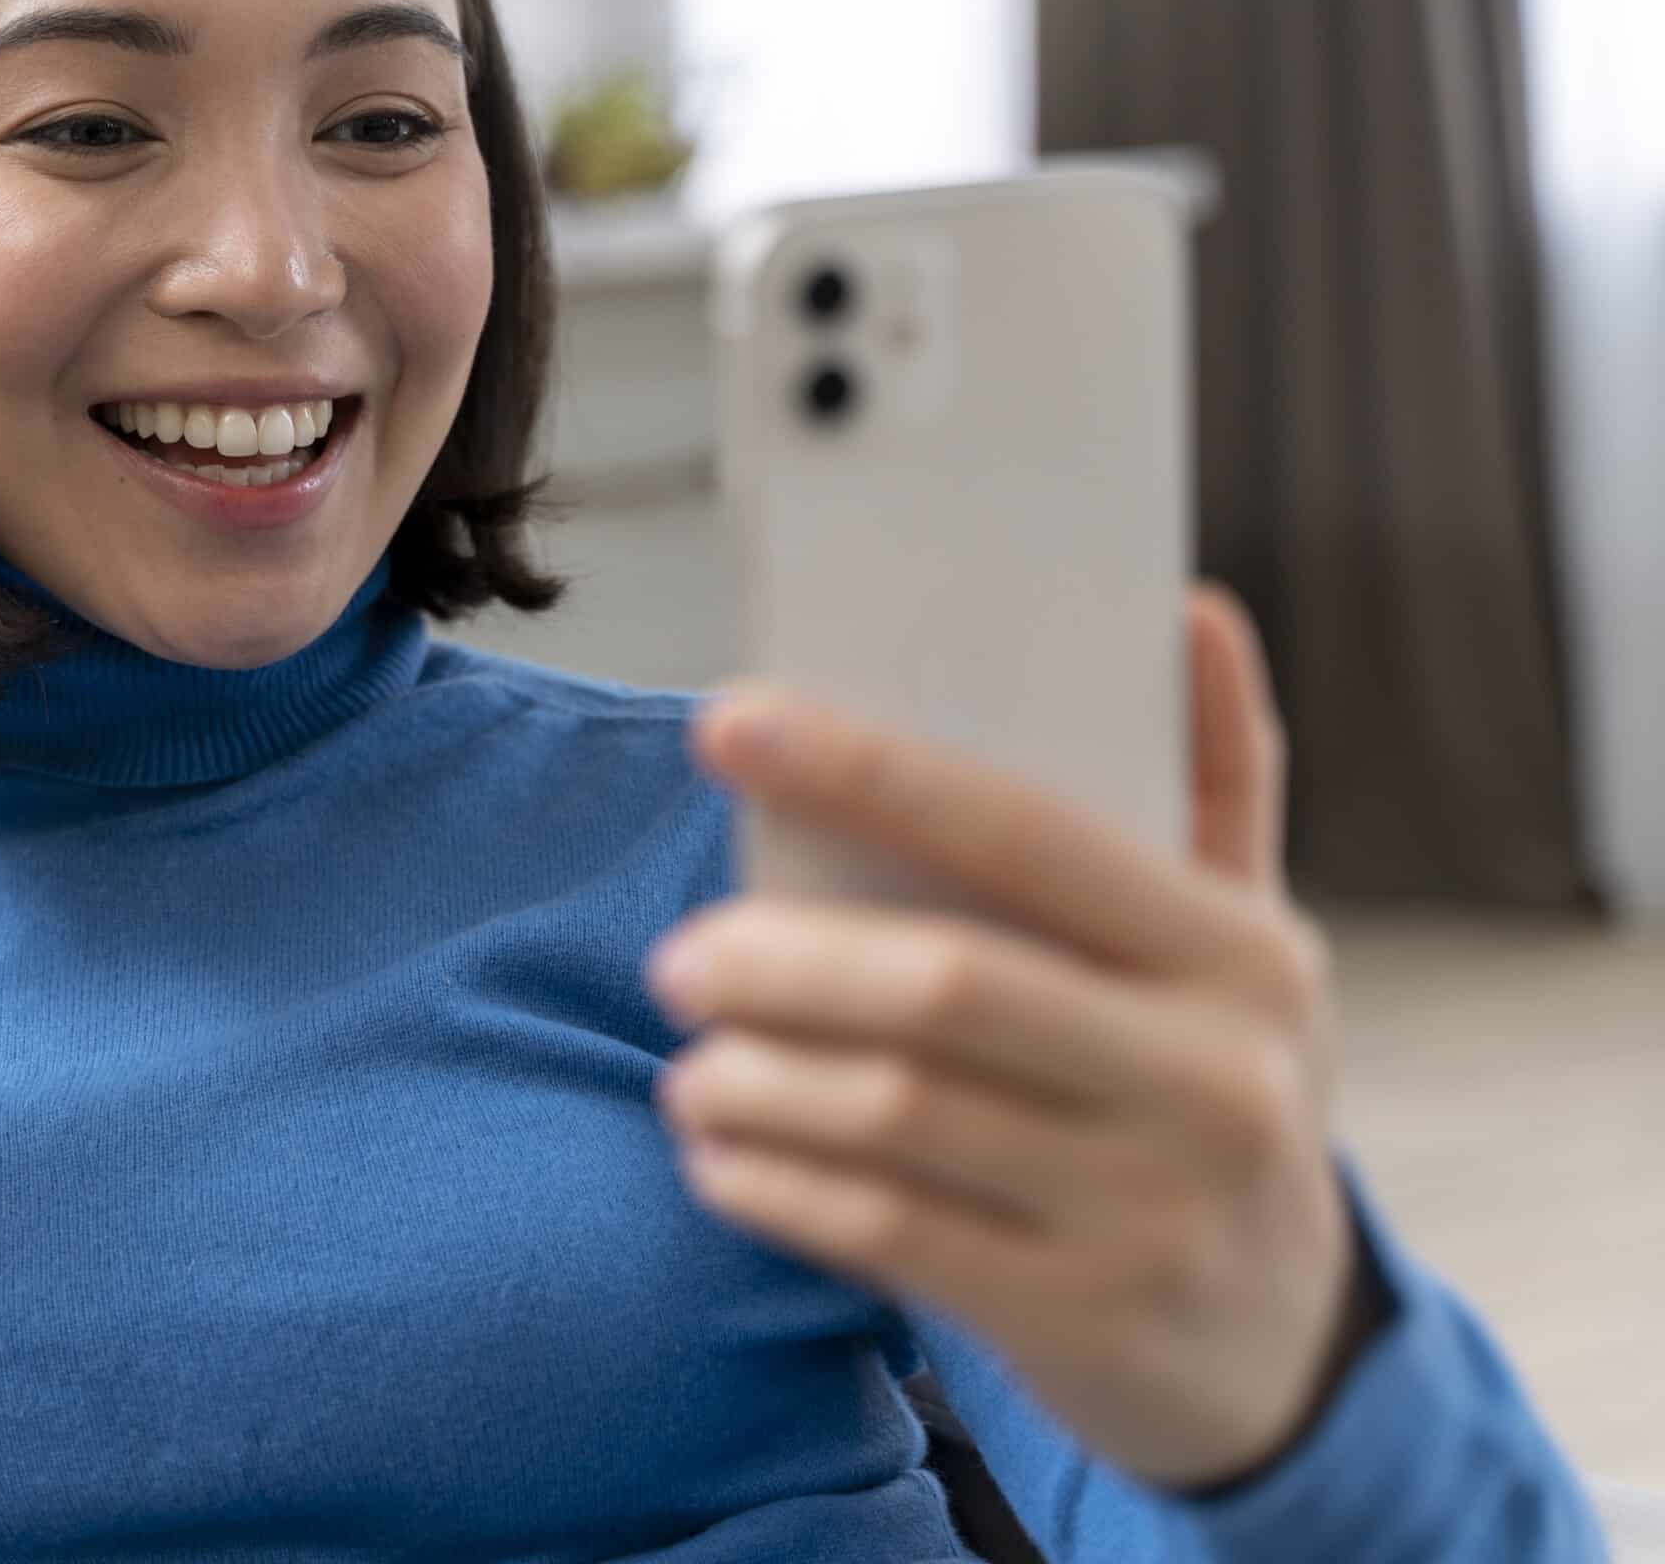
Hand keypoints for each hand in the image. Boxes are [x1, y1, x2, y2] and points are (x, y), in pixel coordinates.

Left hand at [645, 584, 1366, 1492]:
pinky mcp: (1078, 1317)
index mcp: (1240, 958)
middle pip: (941, 985)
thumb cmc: (1218, 1095)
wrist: (1283, 1355)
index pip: (1026, 833)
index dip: (867, 769)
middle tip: (677, 958)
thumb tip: (1187, 606)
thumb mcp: (1250, 950)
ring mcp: (1148, 1210)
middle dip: (777, 961)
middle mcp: (1212, 1081)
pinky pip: (880, 1234)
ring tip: (689, 1066)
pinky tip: (718, 1156)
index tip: (726, 724)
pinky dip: (772, 1186)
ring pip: (894, 1116)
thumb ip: (1216, 781)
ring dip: (754, 1082)